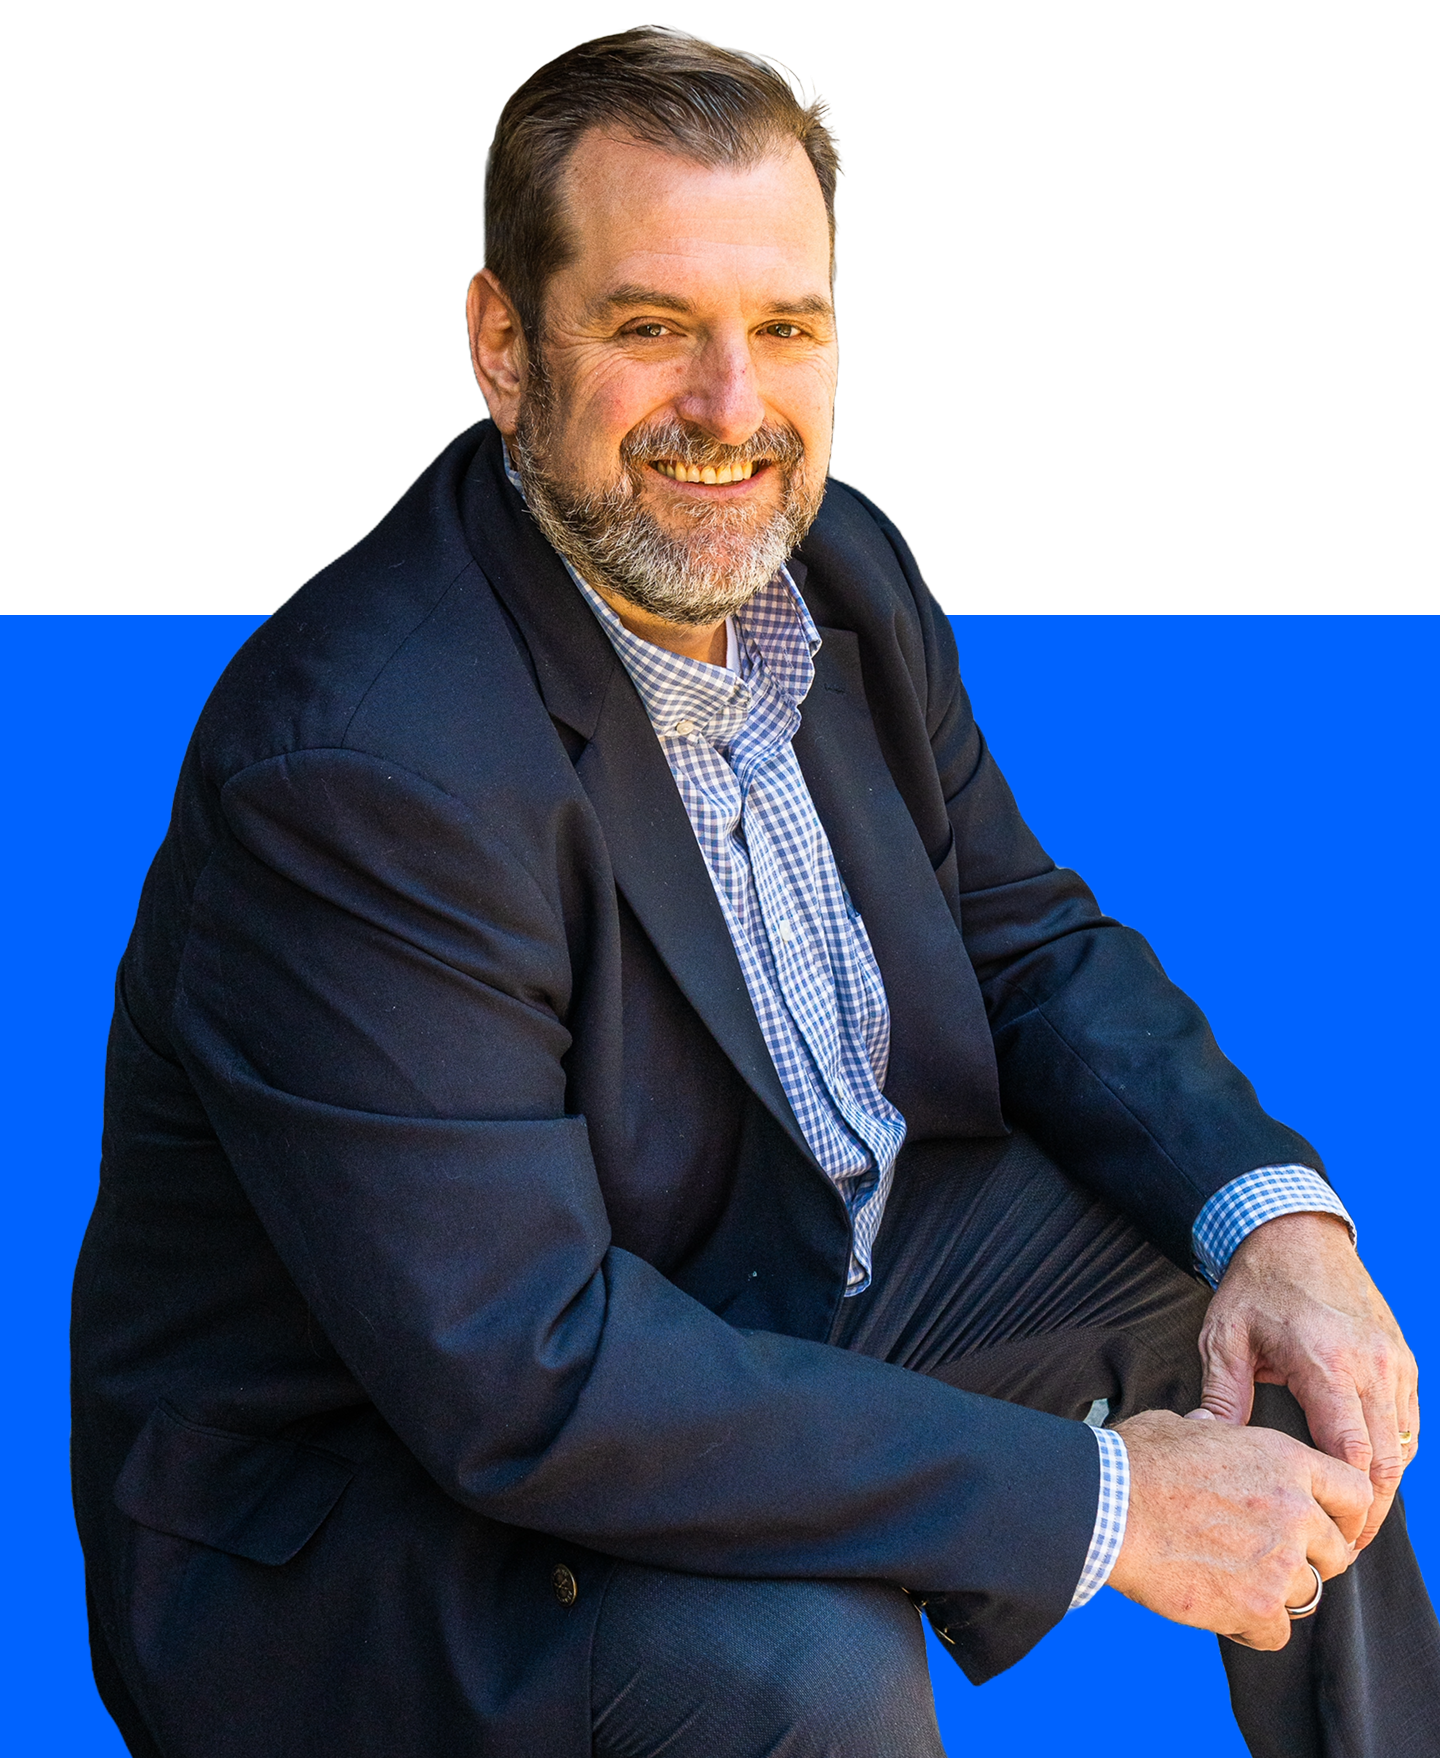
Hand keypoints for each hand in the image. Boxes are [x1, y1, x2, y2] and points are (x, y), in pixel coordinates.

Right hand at [1107, 1409, 1371, 1647]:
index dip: (1342, 1513)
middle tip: (1269, 1558)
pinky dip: (1253, 1627)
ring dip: (1277, 1593)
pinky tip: (1222, 1607)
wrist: (1107, 1506)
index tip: (1323, 1526)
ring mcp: (1279, 1561)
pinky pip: (1277, 1633)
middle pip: (1337, 1553)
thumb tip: (1209, 1427)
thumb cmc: (1136, 1462)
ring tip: (1234, 1582)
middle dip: (1309, 1558)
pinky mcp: (1256, 1606)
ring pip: (1308, 1594)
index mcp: (1285, 1460)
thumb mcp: (1185, 1427)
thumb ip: (1215, 1434)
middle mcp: (1295, 1510)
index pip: (1354, 1492)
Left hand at [1199, 1212, 1418, 1548]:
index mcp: (1326, 1362)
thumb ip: (1222, 1395)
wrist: (1295, 1232)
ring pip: (1402, 1446)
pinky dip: (1392, 1453)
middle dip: (1369, 1510)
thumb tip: (1209, 1446)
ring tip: (1353, 1520)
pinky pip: (1408, 1421)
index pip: (1351, 1452)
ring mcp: (1394, 1361)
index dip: (1346, 1504)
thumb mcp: (1225, 1336)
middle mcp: (1371, 1365)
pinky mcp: (1402, 1358)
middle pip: (1386, 1461)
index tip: (1329, 1536)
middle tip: (1341, 1547)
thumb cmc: (1256, 1284)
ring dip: (1383, 1486)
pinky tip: (1366, 1475)